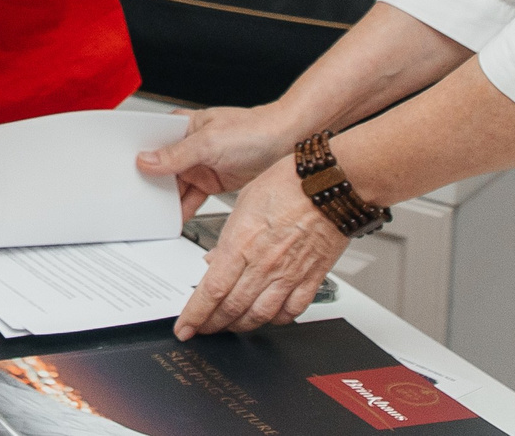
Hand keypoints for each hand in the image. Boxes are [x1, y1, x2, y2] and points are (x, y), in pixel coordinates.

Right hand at [138, 104, 304, 220]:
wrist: (289, 143)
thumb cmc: (255, 130)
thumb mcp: (209, 142)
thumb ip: (176, 155)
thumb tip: (146, 161)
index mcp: (182, 126)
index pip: (150, 141)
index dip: (135, 156)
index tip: (124, 172)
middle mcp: (188, 145)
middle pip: (161, 167)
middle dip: (150, 182)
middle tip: (137, 197)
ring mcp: (200, 165)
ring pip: (175, 186)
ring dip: (167, 199)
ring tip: (154, 213)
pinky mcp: (213, 181)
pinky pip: (192, 198)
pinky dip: (184, 209)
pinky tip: (175, 218)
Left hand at [173, 153, 347, 338]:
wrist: (329, 184)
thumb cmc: (286, 185)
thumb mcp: (241, 205)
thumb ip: (227, 239)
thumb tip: (214, 261)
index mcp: (241, 244)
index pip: (211, 290)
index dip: (195, 314)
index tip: (185, 328)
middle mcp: (264, 264)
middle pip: (232, 308)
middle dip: (212, 325)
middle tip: (202, 330)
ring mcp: (289, 275)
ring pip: (260, 315)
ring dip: (241, 326)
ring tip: (229, 327)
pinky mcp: (312, 278)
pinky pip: (292, 311)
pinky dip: (277, 320)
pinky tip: (268, 318)